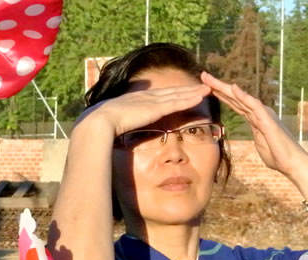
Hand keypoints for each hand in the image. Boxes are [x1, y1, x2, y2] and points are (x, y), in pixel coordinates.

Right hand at [77, 84, 211, 137]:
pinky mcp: (156, 108)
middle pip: (171, 92)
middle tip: (201, 86)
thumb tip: (119, 127)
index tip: (181, 92)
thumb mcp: (113, 121)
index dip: (171, 93)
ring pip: (178, 95)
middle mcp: (146, 97)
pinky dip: (190, 99)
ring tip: (207, 88)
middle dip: (186, 89)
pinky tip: (201, 96)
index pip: (158, 96)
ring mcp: (152, 101)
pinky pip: (178, 102)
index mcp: (137, 99)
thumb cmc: (103, 125)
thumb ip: (121, 122)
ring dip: (193, 92)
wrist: (100, 122)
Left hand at [201, 72, 307, 181]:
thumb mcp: (261, 145)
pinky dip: (243, 96)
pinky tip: (233, 88)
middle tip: (203, 75)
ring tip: (210, 79)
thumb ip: (256, 137)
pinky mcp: (268, 120)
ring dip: (225, 88)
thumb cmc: (277, 157)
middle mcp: (259, 113)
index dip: (221, 95)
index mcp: (255, 118)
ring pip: (241, 98)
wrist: (292, 163)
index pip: (235, 104)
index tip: (206, 88)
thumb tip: (254, 138)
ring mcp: (263, 115)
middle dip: (218, 86)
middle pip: (235, 98)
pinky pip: (254, 105)